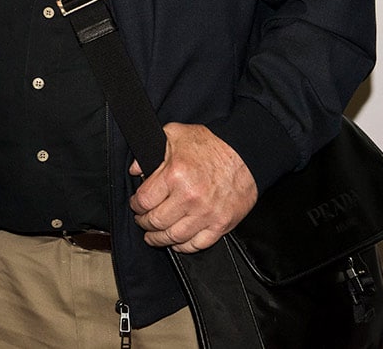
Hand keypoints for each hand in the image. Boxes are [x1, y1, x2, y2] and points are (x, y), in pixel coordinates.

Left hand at [129, 123, 256, 252]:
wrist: (247, 152)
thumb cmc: (212, 144)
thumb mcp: (175, 135)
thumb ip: (150, 150)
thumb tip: (135, 170)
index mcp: (175, 175)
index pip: (143, 201)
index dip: (135, 205)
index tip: (136, 205)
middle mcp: (189, 197)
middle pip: (155, 222)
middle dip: (144, 223)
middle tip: (142, 220)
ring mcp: (206, 214)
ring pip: (173, 237)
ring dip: (159, 239)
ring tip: (154, 235)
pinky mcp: (221, 224)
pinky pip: (198, 244)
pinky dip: (184, 247)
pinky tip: (177, 242)